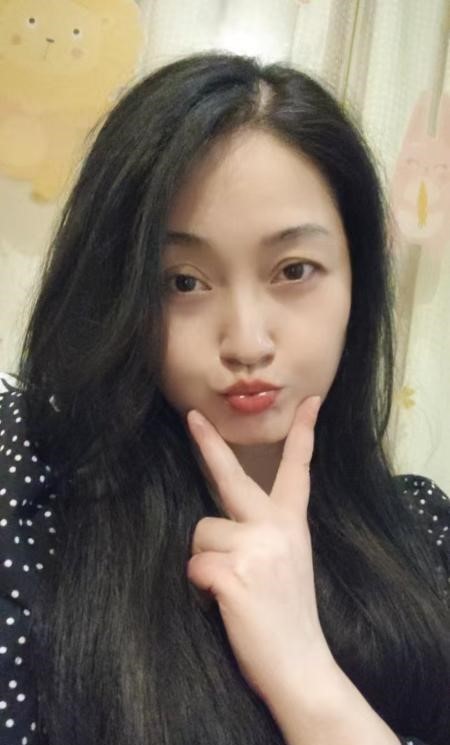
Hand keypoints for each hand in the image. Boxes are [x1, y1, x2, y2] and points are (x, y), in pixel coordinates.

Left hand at [185, 395, 335, 704]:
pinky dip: (201, 585)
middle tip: (192, 418)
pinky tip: (223, 602)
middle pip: (233, 478)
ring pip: (202, 532)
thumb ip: (265, 533)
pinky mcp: (234, 573)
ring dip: (205, 560)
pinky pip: (195, 565)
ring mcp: (256, 548)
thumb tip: (221, 521)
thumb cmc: (287, 616)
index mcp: (292, 525)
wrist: (301, 666)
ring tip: (230, 587)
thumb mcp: (289, 563)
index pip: (299, 471)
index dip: (304, 434)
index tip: (309, 402)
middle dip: (210, 445)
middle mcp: (276, 528)